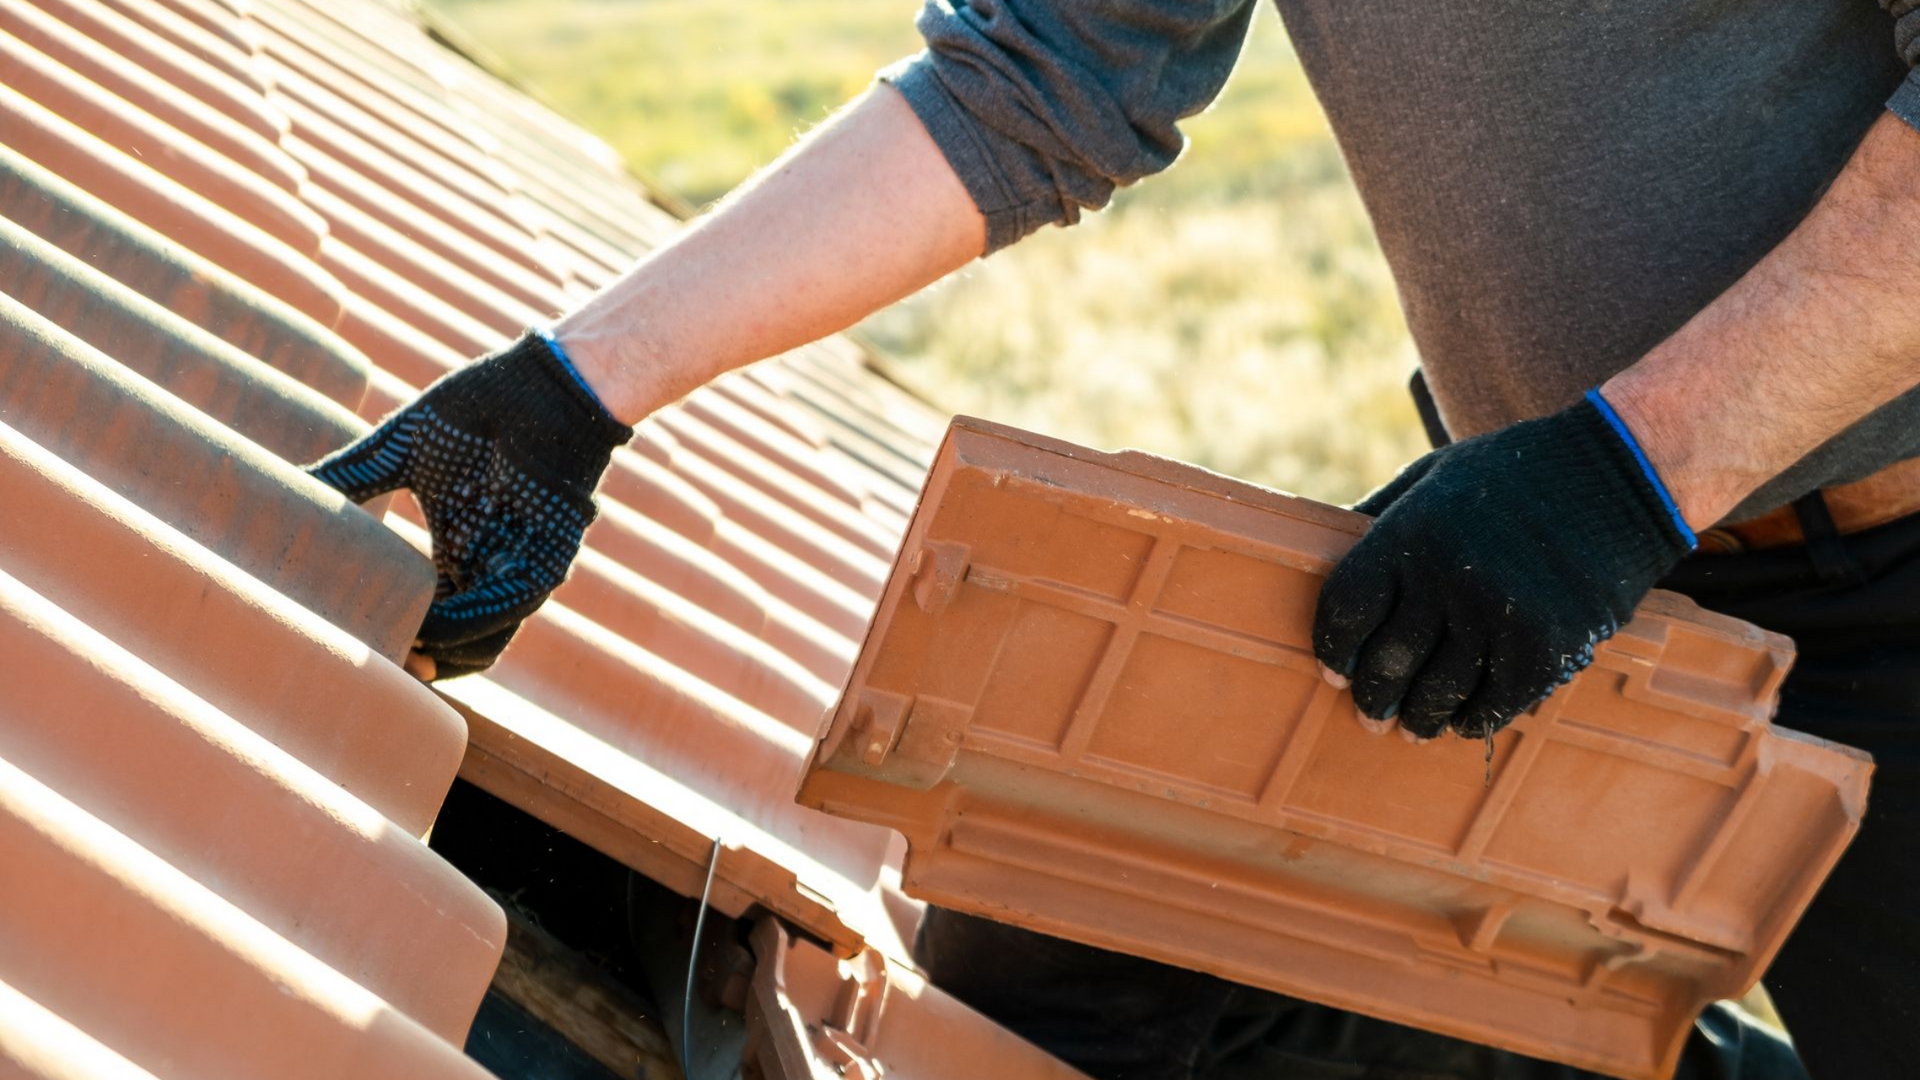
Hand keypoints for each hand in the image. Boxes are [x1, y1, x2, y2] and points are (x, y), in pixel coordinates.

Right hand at [307, 332, 631, 678]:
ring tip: (386, 662)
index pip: (422, 619)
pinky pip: (506, 609)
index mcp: (456, 554)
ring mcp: (518, 571)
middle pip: (449, 646)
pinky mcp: (546, 560)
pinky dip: (464, 626)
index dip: (388, 638)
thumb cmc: (478, 408)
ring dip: (434, 657)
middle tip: (355, 672)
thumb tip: (277, 487)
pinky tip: (425, 631)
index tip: (337, 642)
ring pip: (480, 645)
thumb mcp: (397, 451)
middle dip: (407, 664)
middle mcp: (486, 572)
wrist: (542, 382)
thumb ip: (348, 478)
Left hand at [1312, 391, 1695, 739]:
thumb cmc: (1511, 475)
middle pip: (1386, 662)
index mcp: (1409, 532)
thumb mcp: (1432, 478)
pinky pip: (1493, 705)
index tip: (1333, 671)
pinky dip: (1472, 720)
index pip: (1345, 610)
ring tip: (1413, 727)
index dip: (1332, 649)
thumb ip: (1379, 518)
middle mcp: (1447, 576)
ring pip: (1437, 693)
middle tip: (1370, 715)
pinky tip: (1463, 721)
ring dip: (1419, 719)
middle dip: (1373, 699)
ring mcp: (1496, 615)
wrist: (1618, 475)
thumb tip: (1318, 549)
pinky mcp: (1545, 647)